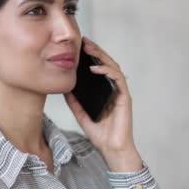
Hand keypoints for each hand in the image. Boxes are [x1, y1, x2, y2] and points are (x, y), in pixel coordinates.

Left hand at [64, 37, 142, 171]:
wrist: (111, 148)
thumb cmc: (99, 132)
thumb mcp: (80, 113)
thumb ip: (74, 101)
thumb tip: (63, 88)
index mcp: (103, 91)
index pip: (98, 68)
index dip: (90, 56)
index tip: (78, 46)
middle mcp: (113, 88)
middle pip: (106, 64)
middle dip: (95, 51)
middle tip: (83, 40)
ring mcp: (119, 92)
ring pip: (113, 67)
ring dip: (101, 56)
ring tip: (89, 49)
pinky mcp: (124, 97)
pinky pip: (118, 79)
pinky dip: (107, 71)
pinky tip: (96, 68)